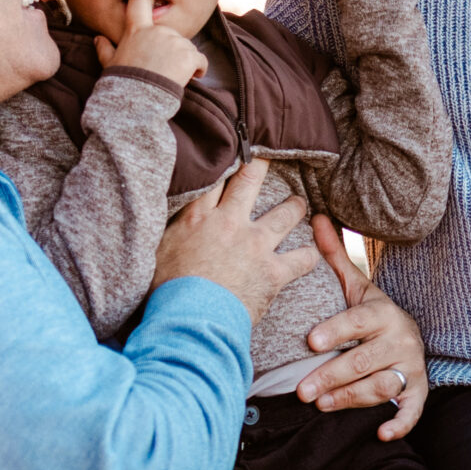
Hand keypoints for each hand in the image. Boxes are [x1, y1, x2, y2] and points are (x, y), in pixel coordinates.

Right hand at [94, 0, 205, 85]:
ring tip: (172, 75)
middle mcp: (157, 31)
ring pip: (187, 47)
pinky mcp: (189, 56)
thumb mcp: (110, 63)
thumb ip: (105, 48)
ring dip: (184, 60)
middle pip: (171, 34)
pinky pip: (200, 61)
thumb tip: (97, 38)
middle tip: (163, 67)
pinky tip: (191, 78)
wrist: (138, 101)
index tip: (155, 0)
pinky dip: (199, 69)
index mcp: (137, 30)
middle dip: (171, 49)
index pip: (140, 2)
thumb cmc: (122, 82)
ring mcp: (174, 42)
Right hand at [153, 160, 317, 318]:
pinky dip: (310, 256)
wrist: (189, 320)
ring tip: (300, 204)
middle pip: (250, 182)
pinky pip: (302, 259)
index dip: (225, 160)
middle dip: (262, 164)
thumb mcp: (156, 252)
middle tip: (273, 153)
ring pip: (285, 214)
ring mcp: (256, 245)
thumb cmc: (166, 292)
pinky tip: (314, 254)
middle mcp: (231, 223)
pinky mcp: (274, 272)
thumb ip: (168, 231)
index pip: (213, 178)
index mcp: (198, 217)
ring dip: (295, 207)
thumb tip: (157, 219)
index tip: (234, 149)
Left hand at [294, 215, 429, 438]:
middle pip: (365, 360)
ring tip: (320, 406)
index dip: (336, 331)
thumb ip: (334, 257)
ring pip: (381, 385)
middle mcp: (400, 339)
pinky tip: (380, 433)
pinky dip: (400, 422)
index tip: (310, 341)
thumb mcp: (356, 288)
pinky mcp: (418, 391)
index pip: (358, 322)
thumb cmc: (370, 316)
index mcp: (382, 313)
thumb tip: (315, 215)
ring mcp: (411, 366)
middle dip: (332, 375)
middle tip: (301, 390)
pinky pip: (412, 409)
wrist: (407, 338)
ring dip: (351, 399)